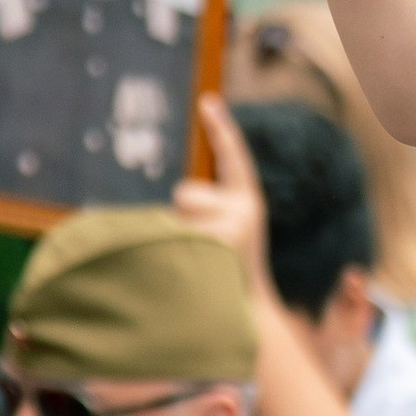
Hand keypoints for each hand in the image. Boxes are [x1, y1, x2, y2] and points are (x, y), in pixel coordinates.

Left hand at [175, 93, 274, 305]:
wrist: (244, 313)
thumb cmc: (227, 269)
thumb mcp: (226, 231)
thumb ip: (205, 209)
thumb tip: (174, 199)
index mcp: (249, 202)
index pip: (234, 158)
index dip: (222, 128)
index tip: (207, 101)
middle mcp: (244, 212)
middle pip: (185, 195)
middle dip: (182, 217)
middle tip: (203, 250)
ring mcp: (227, 232)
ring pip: (174, 220)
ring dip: (174, 240)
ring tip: (196, 266)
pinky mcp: (210, 251)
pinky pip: (169, 239)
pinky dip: (166, 252)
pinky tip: (186, 273)